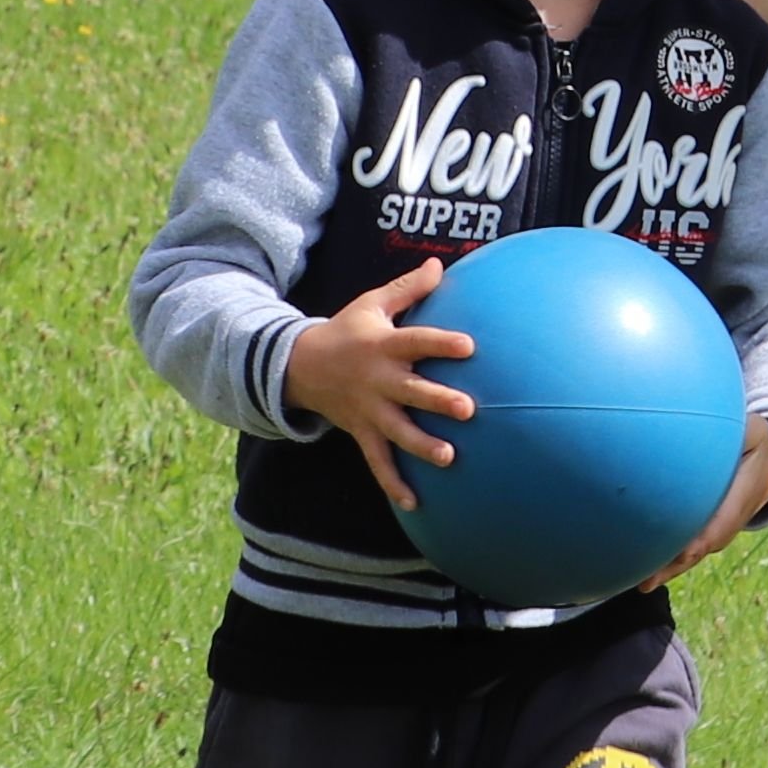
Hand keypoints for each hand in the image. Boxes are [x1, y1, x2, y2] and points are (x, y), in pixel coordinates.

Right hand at [281, 256, 475, 511]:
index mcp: (383, 347)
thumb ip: (407, 289)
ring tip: (449, 458)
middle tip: (468, 409)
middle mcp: (377, 381)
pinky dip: (393, 484)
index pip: (416, 342)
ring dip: (421, 446)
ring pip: (397, 432)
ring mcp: (368, 411)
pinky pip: (377, 463)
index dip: (441, 343)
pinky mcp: (361, 432)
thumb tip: (439, 263)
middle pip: (411, 393)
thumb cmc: (347, 331)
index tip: (470, 346)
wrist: (297, 366)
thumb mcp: (371, 305)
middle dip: (437, 401)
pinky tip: (415, 503)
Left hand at [638, 414, 767, 588]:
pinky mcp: (702, 534)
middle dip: (674, 565)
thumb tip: (711, 424)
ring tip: (640, 583)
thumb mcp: (755, 431)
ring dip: (666, 570)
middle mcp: (726, 524)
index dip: (699, 540)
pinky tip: (638, 573)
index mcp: (740, 500)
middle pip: (698, 549)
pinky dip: (664, 562)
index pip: (718, 526)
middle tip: (646, 579)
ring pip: (689, 556)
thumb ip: (738, 431)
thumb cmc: (756, 445)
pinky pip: (683, 551)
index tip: (680, 551)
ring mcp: (715, 533)